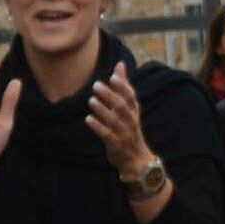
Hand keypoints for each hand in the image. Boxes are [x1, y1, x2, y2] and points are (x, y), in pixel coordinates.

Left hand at [85, 66, 154, 181]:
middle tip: (96, 85)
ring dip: (103, 110)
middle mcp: (131, 120)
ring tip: (91, 100)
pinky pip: (107, 134)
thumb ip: (123, 86)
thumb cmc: (129, 127)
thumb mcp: (129, 107)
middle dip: (110, 95)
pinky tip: (88, 119)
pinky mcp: (115, 144)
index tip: (113, 76)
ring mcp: (124, 132)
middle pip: (122, 106)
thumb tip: (120, 65)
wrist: (136, 158)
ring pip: (114, 119)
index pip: (131, 96)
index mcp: (134, 111)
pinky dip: (98, 126)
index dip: (123, 87)